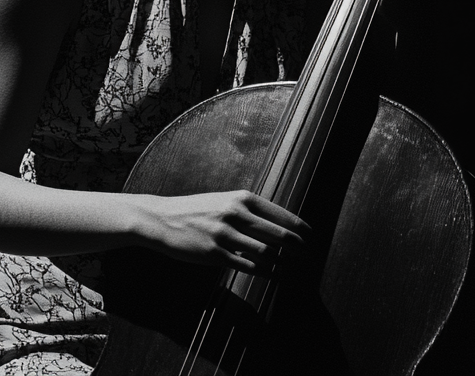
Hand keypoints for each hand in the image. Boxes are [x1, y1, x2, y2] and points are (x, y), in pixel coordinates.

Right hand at [139, 190, 309, 273]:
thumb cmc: (198, 210)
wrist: (162, 219)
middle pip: (280, 235)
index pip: (282, 214)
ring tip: (294, 269)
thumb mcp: (226, 201)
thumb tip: (280, 223)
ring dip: (284, 264)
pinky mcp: (214, 254)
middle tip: (310, 256)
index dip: (301, 228)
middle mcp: (236, 214)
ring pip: (266, 253)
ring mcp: (225, 235)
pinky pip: (247, 266)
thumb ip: (251, 210)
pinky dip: (265, 272)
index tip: (312, 236)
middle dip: (299, 248)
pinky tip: (274, 275)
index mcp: (242, 198)